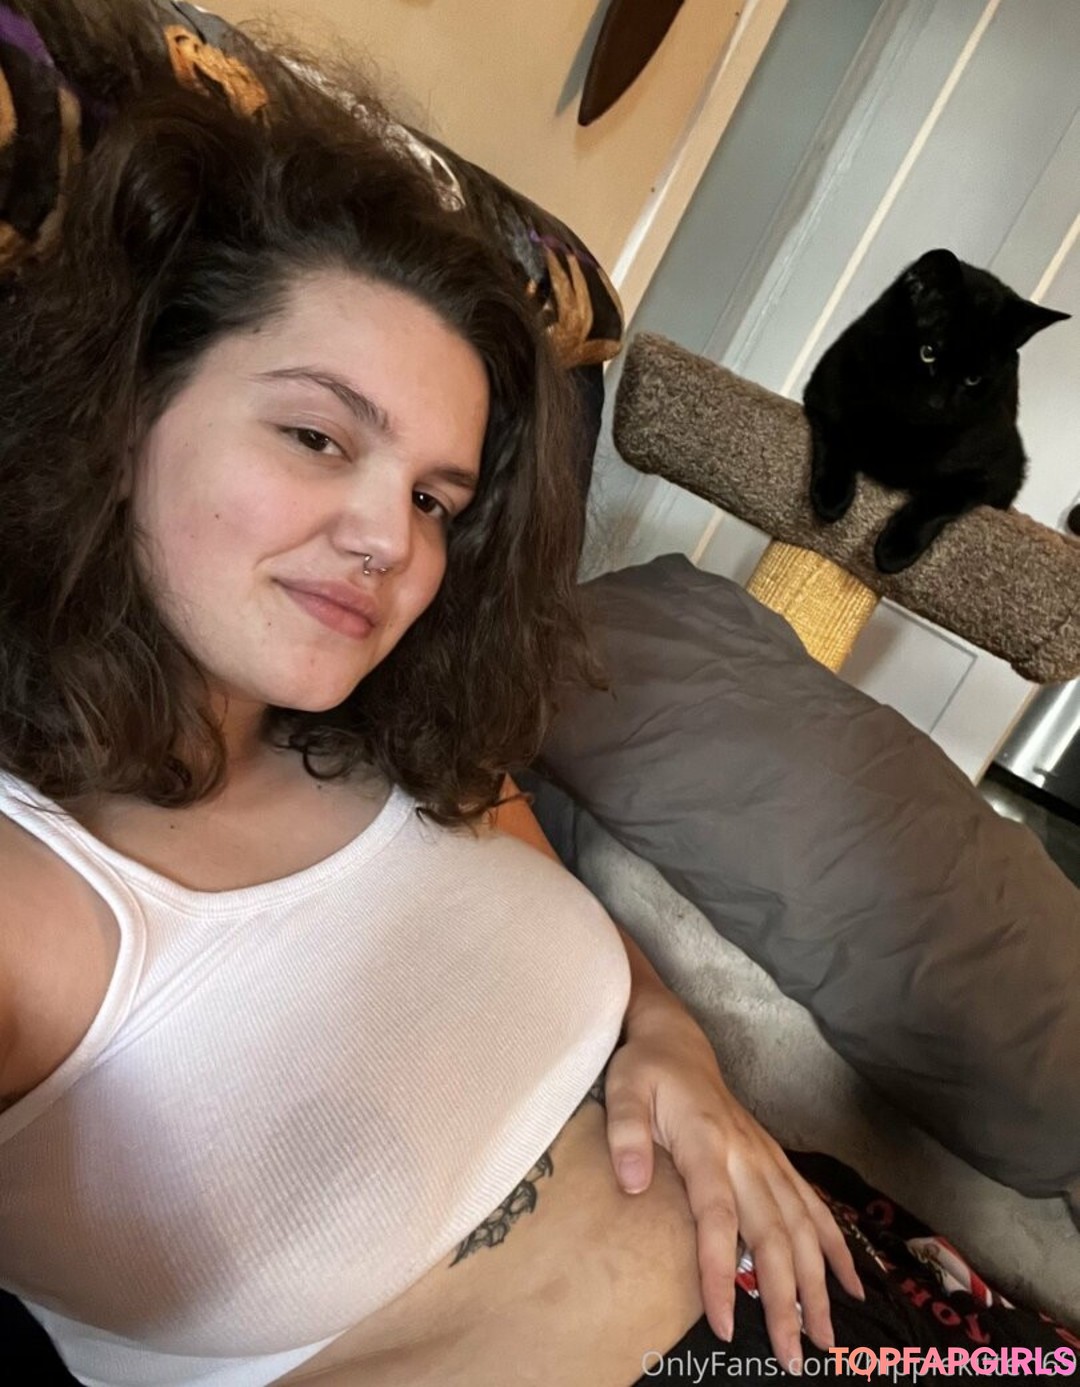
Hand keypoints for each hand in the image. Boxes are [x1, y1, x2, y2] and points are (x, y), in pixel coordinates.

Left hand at [603, 995, 864, 1371]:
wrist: (676, 1041)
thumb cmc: (646, 1071)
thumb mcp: (623, 1091)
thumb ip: (625, 1136)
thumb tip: (633, 1185)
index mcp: (706, 1141)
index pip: (717, 1214)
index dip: (722, 1269)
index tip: (723, 1322)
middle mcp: (746, 1154)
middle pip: (773, 1232)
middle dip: (786, 1296)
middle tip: (791, 1355)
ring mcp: (767, 1158)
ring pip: (802, 1227)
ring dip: (818, 1283)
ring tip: (826, 1338)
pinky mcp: (776, 1161)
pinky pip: (814, 1206)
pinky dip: (835, 1247)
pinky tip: (852, 1285)